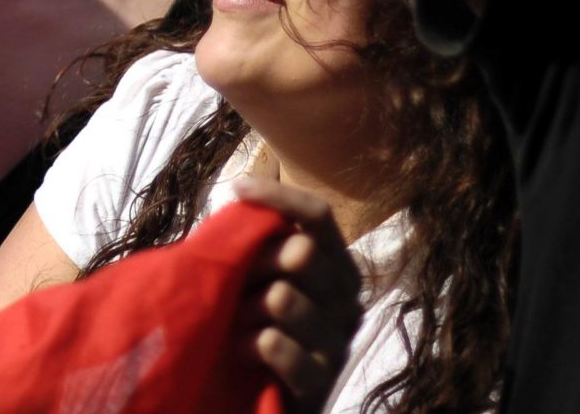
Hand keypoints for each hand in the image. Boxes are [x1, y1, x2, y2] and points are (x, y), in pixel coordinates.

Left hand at [228, 178, 363, 413]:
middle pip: (303, 253)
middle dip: (257, 261)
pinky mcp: (322, 383)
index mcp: (337, 265)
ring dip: (246, 307)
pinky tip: (247, 344)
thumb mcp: (256, 274)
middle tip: (233, 281)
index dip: (281, 198)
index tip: (237, 187)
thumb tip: (245, 193)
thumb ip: (258, 239)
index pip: (320, 217)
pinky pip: (290, 352)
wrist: (264, 394)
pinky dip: (261, 345)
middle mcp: (347, 299)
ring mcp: (338, 341)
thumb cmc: (257, 321)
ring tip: (232, 320)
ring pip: (286, 298)